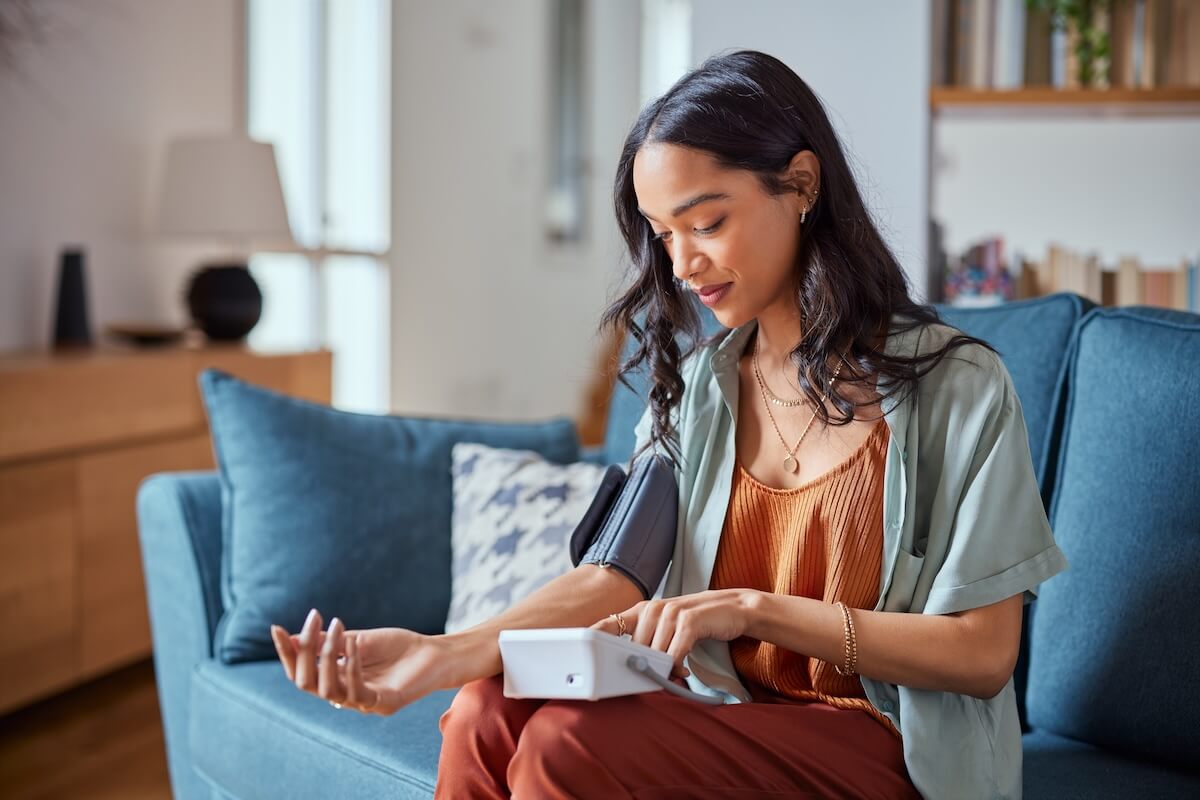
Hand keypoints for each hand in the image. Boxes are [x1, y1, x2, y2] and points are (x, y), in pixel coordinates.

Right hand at [269, 608, 459, 715]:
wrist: (434, 653)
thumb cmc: (396, 648)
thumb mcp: (356, 640)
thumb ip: (327, 643)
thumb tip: (290, 638)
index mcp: (335, 681)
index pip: (299, 673)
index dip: (286, 653)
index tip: (275, 628)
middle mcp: (343, 696)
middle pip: (306, 683)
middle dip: (303, 651)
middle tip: (314, 620)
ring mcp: (362, 704)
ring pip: (327, 689)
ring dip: (327, 656)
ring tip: (337, 627)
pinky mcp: (383, 704)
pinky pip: (358, 692)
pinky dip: (351, 667)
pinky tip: (353, 646)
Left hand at [589, 589, 757, 679]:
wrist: (733, 608)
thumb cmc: (696, 623)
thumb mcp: (667, 627)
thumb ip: (648, 642)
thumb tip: (628, 668)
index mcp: (643, 610)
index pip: (609, 623)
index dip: (593, 638)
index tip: (580, 654)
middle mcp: (653, 608)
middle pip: (633, 648)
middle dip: (642, 666)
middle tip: (654, 676)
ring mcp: (671, 613)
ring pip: (654, 653)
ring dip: (662, 668)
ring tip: (674, 672)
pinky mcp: (689, 621)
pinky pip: (674, 653)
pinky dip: (677, 666)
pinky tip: (683, 671)